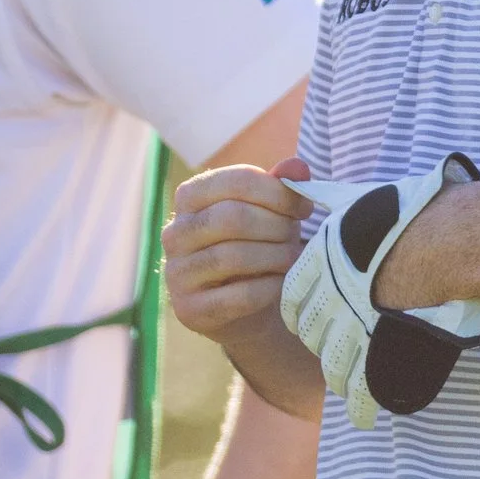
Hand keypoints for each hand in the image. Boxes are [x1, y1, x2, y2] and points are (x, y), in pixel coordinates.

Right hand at [162, 160, 315, 343]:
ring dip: (275, 257)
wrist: (245, 309)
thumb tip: (298, 168)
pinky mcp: (190, 310)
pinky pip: (238, 296)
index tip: (304, 207)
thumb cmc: (257, 246)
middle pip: (232, 217)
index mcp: (189, 197)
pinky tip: (282, 284)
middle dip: (276, 226)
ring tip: (294, 259)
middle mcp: (174, 233)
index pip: (235, 181)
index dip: (278, 192)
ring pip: (232, 256)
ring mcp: (177, 274)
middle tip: (296, 237)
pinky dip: (269, 288)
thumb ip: (281, 187)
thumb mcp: (270, 212)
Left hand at [280, 158, 479, 426]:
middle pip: (309, 333)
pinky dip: (360, 402)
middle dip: (319, 341)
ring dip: (337, 374)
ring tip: (344, 384)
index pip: (292, 298)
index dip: (302, 309)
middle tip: (333, 346)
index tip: (312, 315)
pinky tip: (361, 412)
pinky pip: (362, 385)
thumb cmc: (413, 212)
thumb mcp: (359, 198)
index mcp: (319, 260)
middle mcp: (329, 294)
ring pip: (331, 362)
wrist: (454, 238)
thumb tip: (300, 181)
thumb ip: (327, 196)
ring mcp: (355, 325)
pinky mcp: (382, 347)